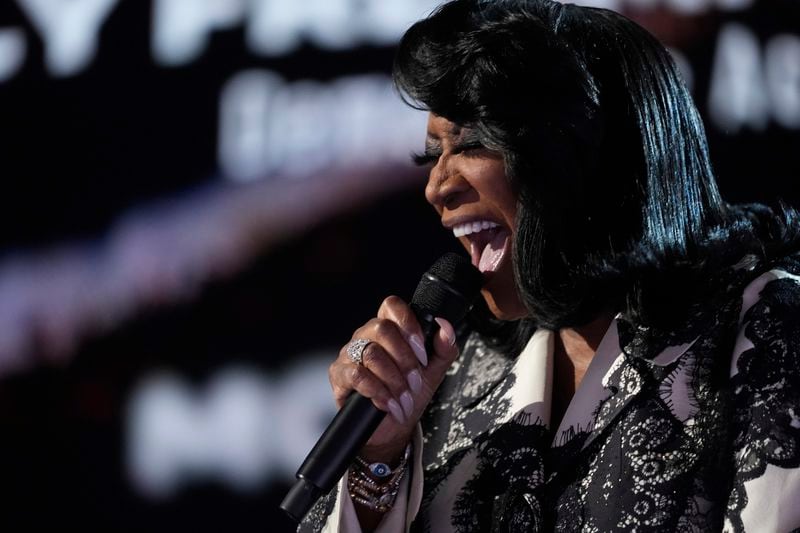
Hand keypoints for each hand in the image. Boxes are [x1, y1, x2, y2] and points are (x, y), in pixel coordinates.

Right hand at [328, 295, 458, 463]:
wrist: (393, 427)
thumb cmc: (410, 394)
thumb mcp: (433, 372)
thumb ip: (443, 348)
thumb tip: (446, 327)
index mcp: (389, 329)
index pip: (392, 306)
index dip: (408, 324)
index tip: (422, 351)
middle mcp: (366, 336)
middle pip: (382, 328)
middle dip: (404, 359)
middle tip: (415, 381)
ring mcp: (349, 354)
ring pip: (371, 353)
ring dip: (393, 380)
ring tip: (404, 398)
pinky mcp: (339, 375)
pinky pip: (356, 375)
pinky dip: (377, 391)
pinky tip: (387, 403)